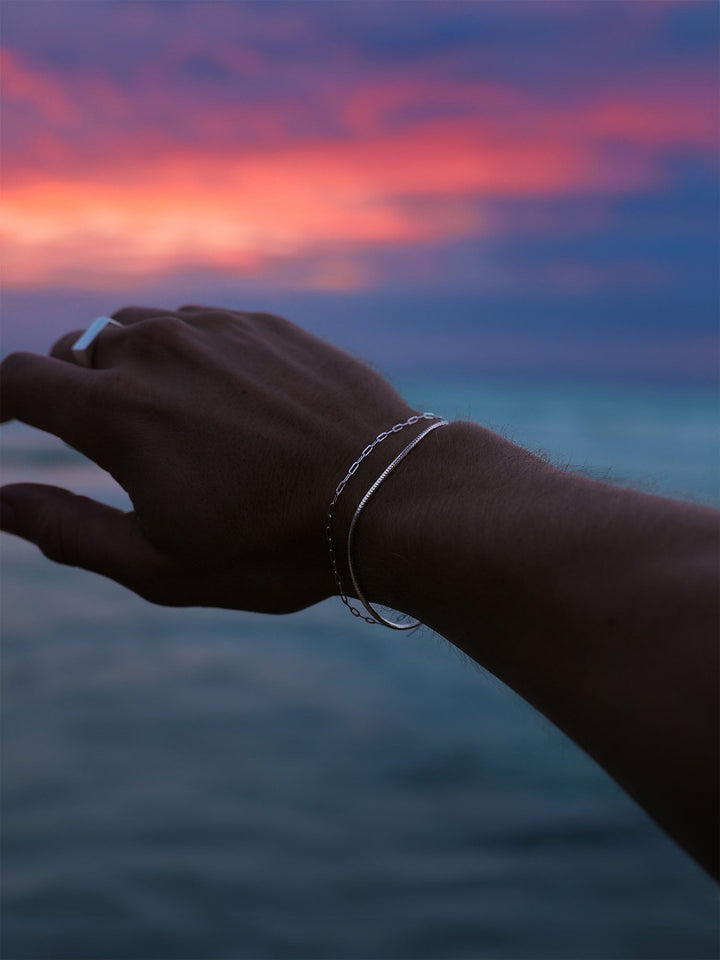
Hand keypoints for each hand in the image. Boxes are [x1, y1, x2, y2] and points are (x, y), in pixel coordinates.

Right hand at [0, 306, 414, 611]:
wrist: (390, 496)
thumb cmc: (275, 545)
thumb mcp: (160, 563)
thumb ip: (65, 529)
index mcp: (119, 411)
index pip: (17, 378)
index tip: (0, 419)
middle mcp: (159, 351)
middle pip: (76, 351)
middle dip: (71, 389)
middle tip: (103, 439)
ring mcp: (217, 328)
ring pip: (136, 328)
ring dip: (129, 365)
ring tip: (165, 418)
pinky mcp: (266, 323)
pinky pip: (199, 324)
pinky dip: (187, 353)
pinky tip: (224, 398)